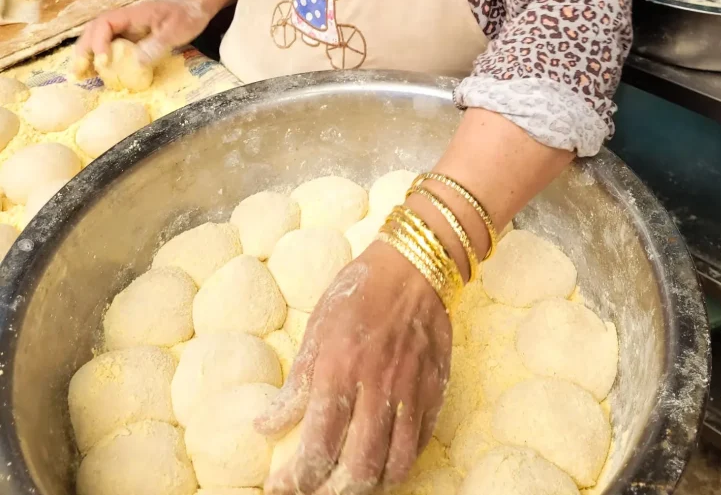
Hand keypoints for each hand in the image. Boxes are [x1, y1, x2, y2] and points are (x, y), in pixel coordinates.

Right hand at [73, 0, 213, 73]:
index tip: (102, 61)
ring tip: (81, 74)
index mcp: (132, 14)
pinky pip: (111, 45)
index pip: (105, 24)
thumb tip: (135, 62)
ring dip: (87, 54)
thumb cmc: (187, 15)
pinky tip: (98, 72)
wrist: (196, 6)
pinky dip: (101, 57)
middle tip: (78, 71)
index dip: (99, 42)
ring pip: (98, 37)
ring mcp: (126, 28)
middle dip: (84, 49)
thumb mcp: (176, 31)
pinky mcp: (131, 37)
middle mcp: (124, 19)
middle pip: (94, 30)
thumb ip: (157, 44)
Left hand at [258, 242, 452, 494]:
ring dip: (367, 485)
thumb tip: (266, 427)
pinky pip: (417, 446)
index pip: (318, 445)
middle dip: (330, 492)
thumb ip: (296, 383)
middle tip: (313, 492)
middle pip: (357, 468)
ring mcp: (410, 393)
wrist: (414, 267)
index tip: (280, 486)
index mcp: (340, 369)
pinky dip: (397, 464)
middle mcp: (377, 387)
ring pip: (393, 466)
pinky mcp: (435, 392)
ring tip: (346, 483)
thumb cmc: (359, 292)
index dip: (296, 478)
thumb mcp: (317, 328)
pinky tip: (380, 462)